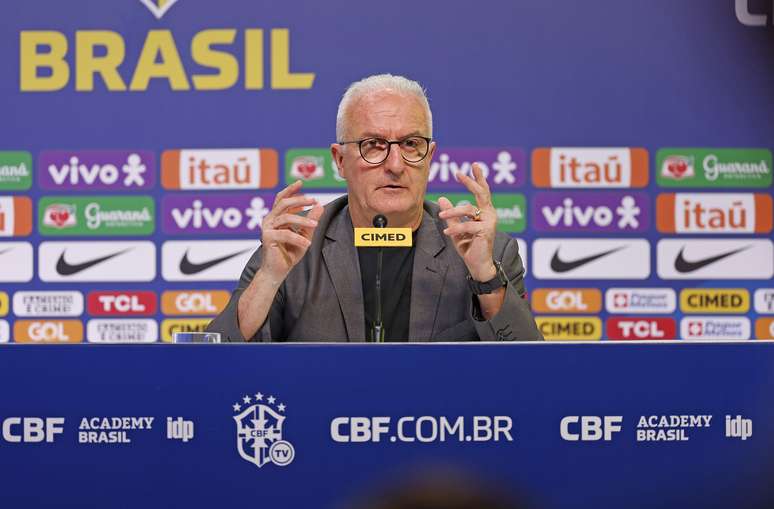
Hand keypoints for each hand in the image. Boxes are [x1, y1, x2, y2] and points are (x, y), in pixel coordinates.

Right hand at [260, 180, 323, 280]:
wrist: (278, 271)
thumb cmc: (289, 253)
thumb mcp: (304, 235)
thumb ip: (311, 221)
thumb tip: (320, 206)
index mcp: (276, 217)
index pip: (281, 199)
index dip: (290, 190)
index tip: (300, 182)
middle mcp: (269, 220)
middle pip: (283, 203)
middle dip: (299, 200)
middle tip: (313, 200)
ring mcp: (266, 228)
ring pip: (286, 217)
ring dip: (303, 219)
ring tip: (315, 224)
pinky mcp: (267, 238)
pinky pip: (285, 234)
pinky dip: (298, 238)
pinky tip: (307, 244)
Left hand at [438, 162, 496, 281]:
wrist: (477, 264)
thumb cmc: (469, 247)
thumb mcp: (456, 228)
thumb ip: (451, 214)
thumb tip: (442, 198)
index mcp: (485, 211)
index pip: (483, 191)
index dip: (478, 178)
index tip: (473, 165)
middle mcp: (490, 214)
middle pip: (481, 193)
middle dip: (470, 182)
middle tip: (458, 173)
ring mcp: (489, 222)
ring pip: (468, 209)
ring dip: (453, 211)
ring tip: (441, 215)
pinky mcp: (486, 231)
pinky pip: (466, 225)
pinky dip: (455, 228)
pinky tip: (446, 232)